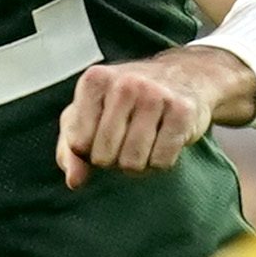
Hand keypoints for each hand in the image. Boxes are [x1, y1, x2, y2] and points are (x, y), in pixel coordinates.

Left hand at [57, 45, 252, 188]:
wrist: (185, 75)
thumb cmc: (128, 100)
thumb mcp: (90, 114)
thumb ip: (70, 148)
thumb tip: (74, 181)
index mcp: (95, 80)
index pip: (78, 143)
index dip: (89, 149)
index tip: (101, 134)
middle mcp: (125, 84)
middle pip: (104, 157)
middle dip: (113, 159)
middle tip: (125, 140)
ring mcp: (156, 96)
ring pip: (133, 163)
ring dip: (137, 163)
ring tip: (144, 142)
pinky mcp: (183, 112)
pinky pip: (161, 162)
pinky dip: (160, 161)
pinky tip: (163, 140)